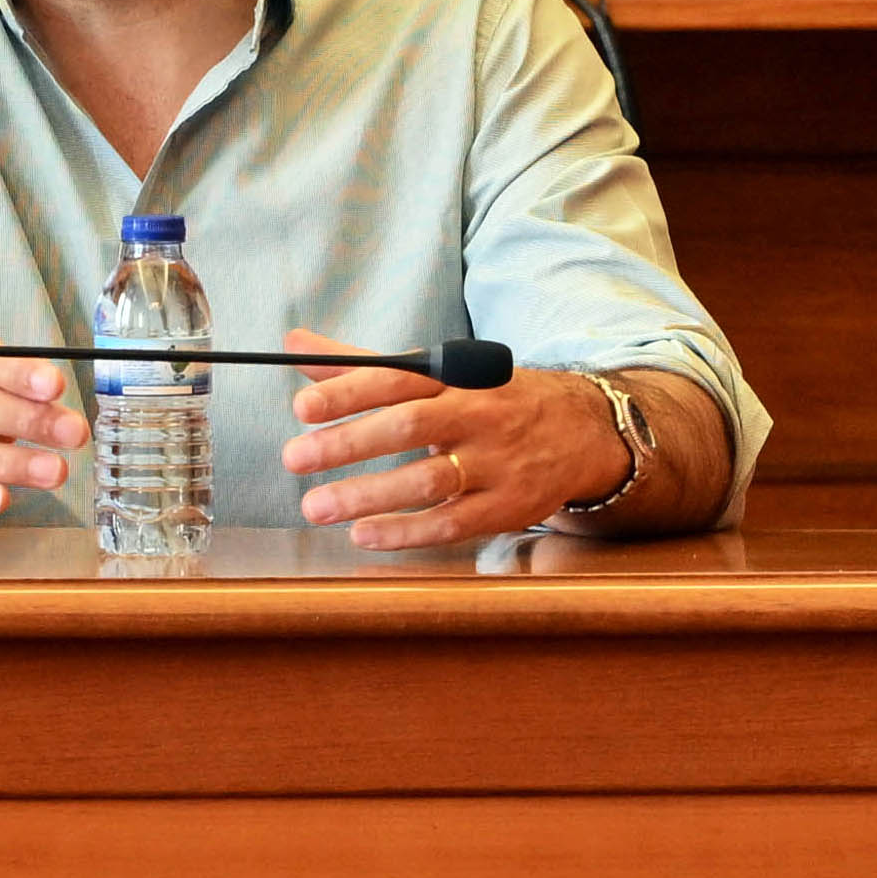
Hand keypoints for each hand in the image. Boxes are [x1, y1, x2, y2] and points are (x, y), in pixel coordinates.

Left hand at [278, 328, 629, 549]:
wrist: (582, 430)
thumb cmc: (488, 400)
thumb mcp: (435, 374)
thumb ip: (362, 364)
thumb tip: (295, 341)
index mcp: (452, 377)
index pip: (395, 378)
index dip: (348, 391)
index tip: (302, 407)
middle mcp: (476, 415)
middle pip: (409, 426)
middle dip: (349, 443)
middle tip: (295, 458)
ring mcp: (496, 462)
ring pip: (429, 480)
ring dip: (369, 495)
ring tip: (316, 507)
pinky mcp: (509, 506)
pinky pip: (454, 523)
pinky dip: (407, 532)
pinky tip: (363, 536)